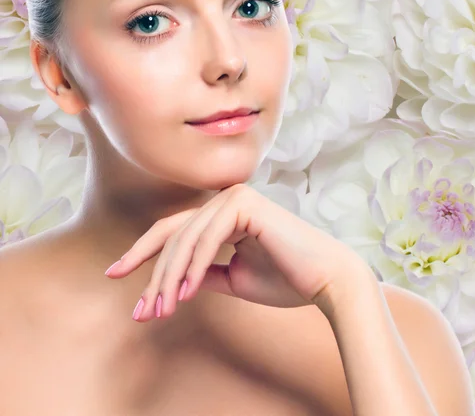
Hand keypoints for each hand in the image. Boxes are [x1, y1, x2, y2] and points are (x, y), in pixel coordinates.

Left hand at [104, 183, 370, 321]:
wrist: (325, 279)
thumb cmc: (285, 279)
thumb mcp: (234, 279)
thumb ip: (206, 273)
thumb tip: (175, 281)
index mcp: (225, 213)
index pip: (175, 230)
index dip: (143, 253)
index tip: (115, 275)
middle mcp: (227, 199)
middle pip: (173, 234)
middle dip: (152, 273)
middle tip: (142, 311)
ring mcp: (235, 197)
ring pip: (185, 238)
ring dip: (169, 277)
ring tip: (161, 310)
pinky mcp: (245, 203)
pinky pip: (207, 238)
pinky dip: (193, 267)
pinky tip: (185, 293)